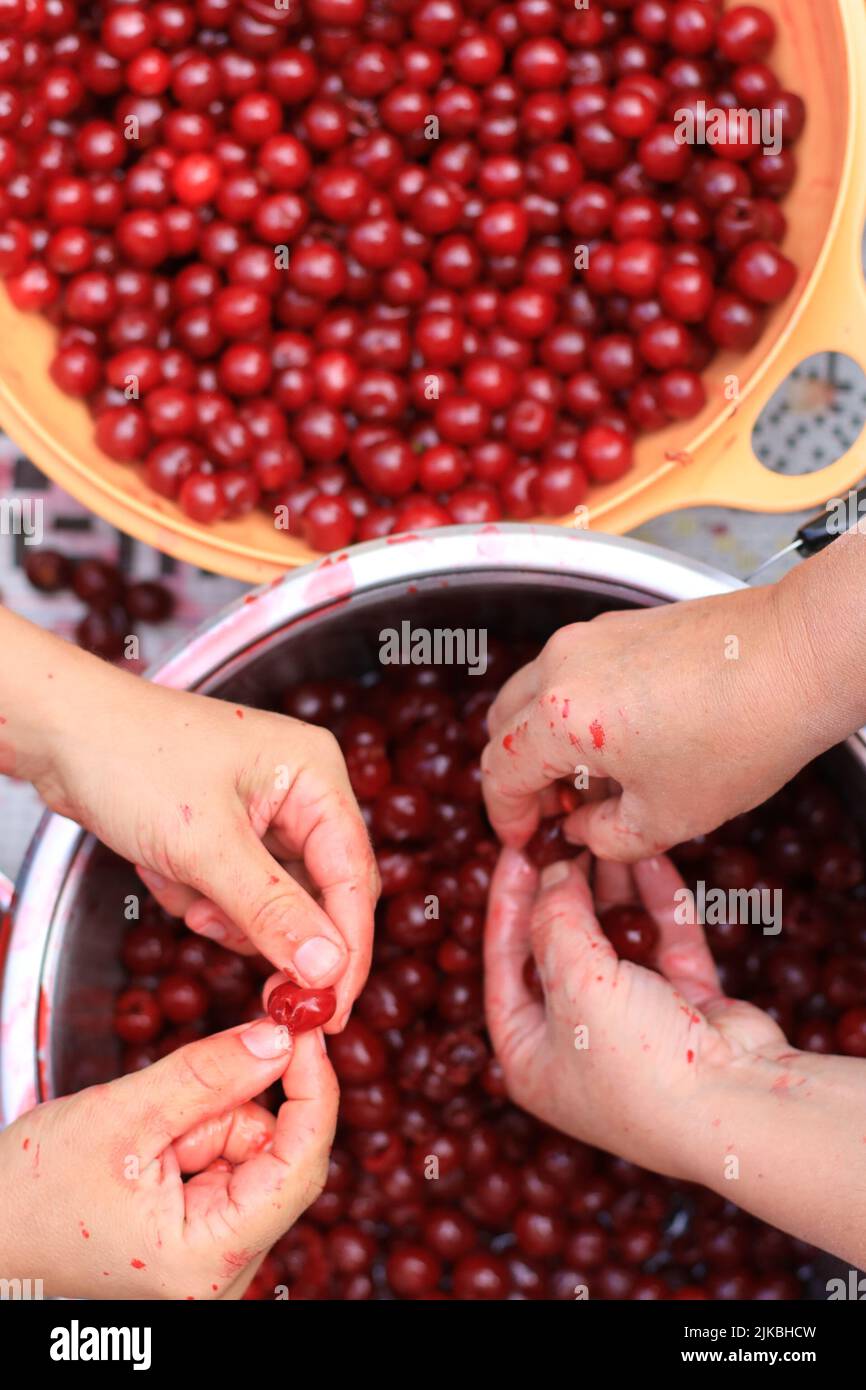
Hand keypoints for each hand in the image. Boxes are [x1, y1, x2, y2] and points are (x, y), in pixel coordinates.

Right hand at [0, 1019, 337, 1298]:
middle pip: (276, 1158)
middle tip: (174, 1099)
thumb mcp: (123, 1116)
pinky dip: (198, 1139)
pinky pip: (229, 1166)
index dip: (314, 1091)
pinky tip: (152, 1150)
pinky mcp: (203, 1236)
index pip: (300, 1168)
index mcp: (209, 1260)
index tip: (307, 1030)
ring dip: (208, 1123)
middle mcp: (224, 1273)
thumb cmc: (31, 1195)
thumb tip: (281, 1037)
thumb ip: (209, 1074)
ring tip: (144, 1141)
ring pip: (251, 1154)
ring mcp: (215, 1257)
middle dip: (230, 1111)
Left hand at [2, 607, 377, 1027]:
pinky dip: (199, 895)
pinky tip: (163, 871)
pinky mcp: (227, 830)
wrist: (60, 732)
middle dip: (273, 929)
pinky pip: (235, 890)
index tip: (330, 1009)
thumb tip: (328, 969)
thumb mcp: (204, 845)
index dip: (347, 947)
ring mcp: (263, 810)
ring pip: (272, 899)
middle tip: (261, 985)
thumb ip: (271, 910)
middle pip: (318, 892)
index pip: (352, 875)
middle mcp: (299, 791)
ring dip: (226, 912)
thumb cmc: (131, 758)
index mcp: (316, 774)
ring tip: (184, 890)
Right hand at [481, 580, 850, 861]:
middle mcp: (561, 665)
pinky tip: (623, 739)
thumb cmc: (742, 732)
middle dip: (519, 777)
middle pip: (502, 727)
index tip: (525, 840)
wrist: (800, 656)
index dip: (506, 817)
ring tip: (594, 779)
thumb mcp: (669, 817)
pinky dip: (572, 709)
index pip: (501, 773)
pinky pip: (569, 671)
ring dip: (544, 740)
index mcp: (560, 717)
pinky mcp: (619, 624)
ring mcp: (589, 636)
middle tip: (555, 814)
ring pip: (532, 694)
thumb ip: (605, 837)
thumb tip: (583, 831)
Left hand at [484, 848, 783, 1179]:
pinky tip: (649, 859)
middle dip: (565, 890)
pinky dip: (657, 906)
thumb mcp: (576, 985)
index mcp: (529, 1057)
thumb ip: (556, 921)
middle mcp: (577, 1045)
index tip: (517, 847)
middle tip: (564, 834)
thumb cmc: (639, 1066)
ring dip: (612, 890)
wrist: (741, 1109)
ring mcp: (635, 1029)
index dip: (508, 902)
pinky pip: (664, 946)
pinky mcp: (687, 1011)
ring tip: (606, 836)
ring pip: (615, 942)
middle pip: (560, 948)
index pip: (504, 963)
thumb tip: (553, 873)